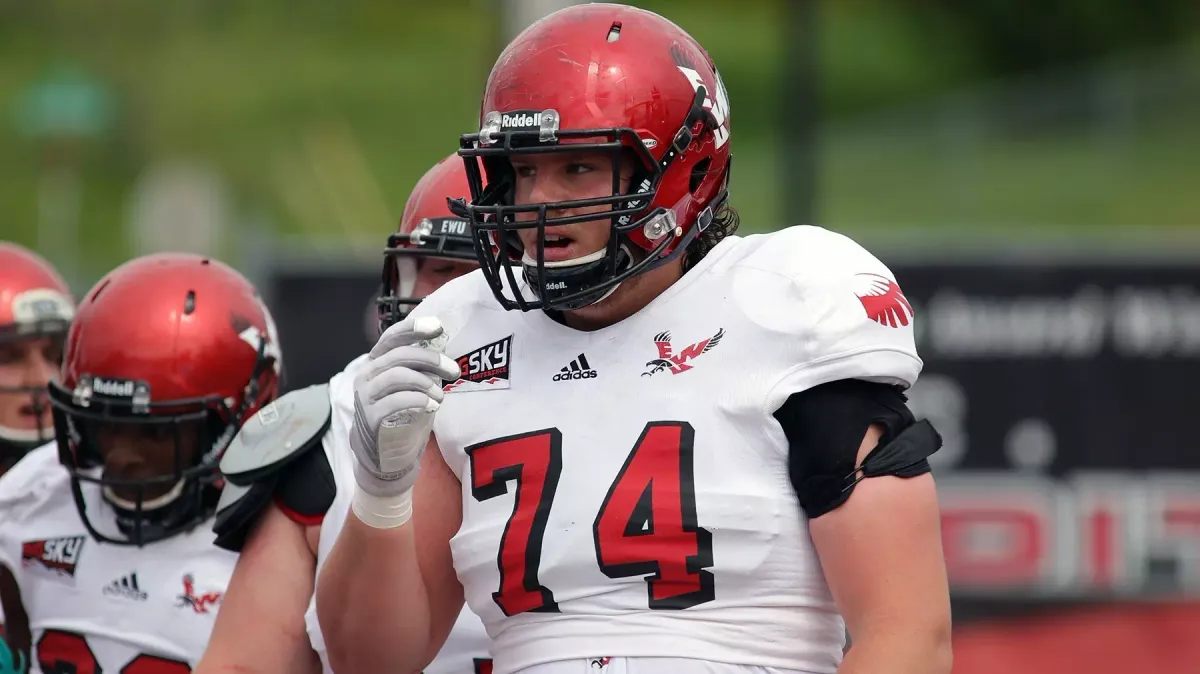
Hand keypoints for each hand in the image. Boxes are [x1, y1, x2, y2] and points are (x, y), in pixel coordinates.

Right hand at [349, 315, 458, 503]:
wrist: (386, 455)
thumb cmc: (403, 416)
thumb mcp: (416, 387)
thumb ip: (423, 367)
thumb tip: (442, 345)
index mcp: (378, 363)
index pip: (392, 337)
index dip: (413, 328)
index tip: (438, 326)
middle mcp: (367, 375)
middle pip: (399, 355)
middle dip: (430, 359)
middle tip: (453, 371)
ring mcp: (365, 396)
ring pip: (396, 375)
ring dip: (425, 382)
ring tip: (440, 396)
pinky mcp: (370, 417)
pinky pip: (395, 401)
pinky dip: (417, 400)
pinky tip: (431, 406)